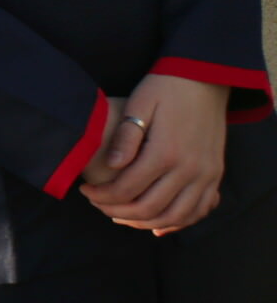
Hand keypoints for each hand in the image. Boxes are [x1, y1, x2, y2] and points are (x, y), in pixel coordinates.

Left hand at [81, 75, 228, 233]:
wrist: (204, 79)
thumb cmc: (164, 88)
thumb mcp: (139, 104)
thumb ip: (125, 137)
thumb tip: (111, 166)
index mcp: (165, 152)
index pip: (128, 188)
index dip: (103, 196)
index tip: (86, 191)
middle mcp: (189, 169)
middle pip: (150, 207)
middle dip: (119, 212)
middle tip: (98, 205)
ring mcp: (206, 174)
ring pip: (176, 215)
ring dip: (146, 221)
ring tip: (121, 216)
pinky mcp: (215, 174)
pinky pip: (200, 209)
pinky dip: (179, 221)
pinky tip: (157, 224)